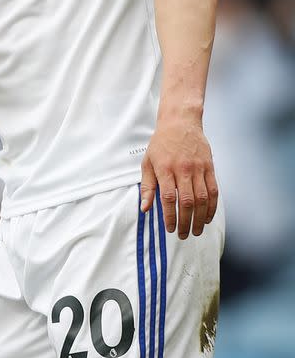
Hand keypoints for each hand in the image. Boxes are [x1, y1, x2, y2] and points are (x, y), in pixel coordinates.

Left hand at [140, 118, 218, 238]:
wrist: (181, 122)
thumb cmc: (161, 144)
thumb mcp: (148, 162)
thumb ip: (147, 186)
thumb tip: (145, 208)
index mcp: (165, 168)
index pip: (168, 198)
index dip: (170, 216)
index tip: (170, 228)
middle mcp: (183, 169)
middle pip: (187, 202)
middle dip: (185, 222)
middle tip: (182, 235)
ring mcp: (198, 168)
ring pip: (202, 199)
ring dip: (199, 218)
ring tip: (195, 231)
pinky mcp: (209, 167)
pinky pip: (213, 191)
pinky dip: (212, 207)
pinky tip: (207, 217)